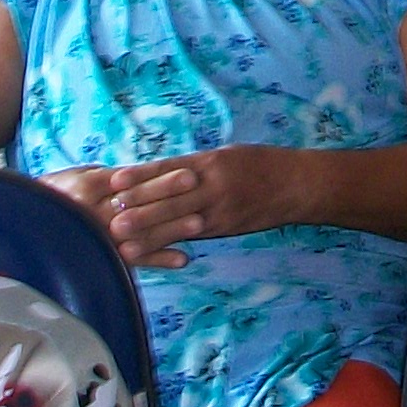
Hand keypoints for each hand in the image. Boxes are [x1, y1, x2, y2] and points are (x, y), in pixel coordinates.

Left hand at [102, 146, 300, 264]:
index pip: (168, 168)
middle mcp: (212, 185)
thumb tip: (159, 173)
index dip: (141, 176)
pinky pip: (193, 236)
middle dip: (138, 207)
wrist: (296, 185)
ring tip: (121, 241)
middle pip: (169, 197)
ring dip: (147, 232)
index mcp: (210, 162)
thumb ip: (195, 165)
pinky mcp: (225, 228)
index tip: (115, 180)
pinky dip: (170, 244)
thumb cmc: (259, 164)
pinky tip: (152, 251)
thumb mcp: (226, 155)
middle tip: (109, 215)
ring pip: (177, 222)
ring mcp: (219, 209)